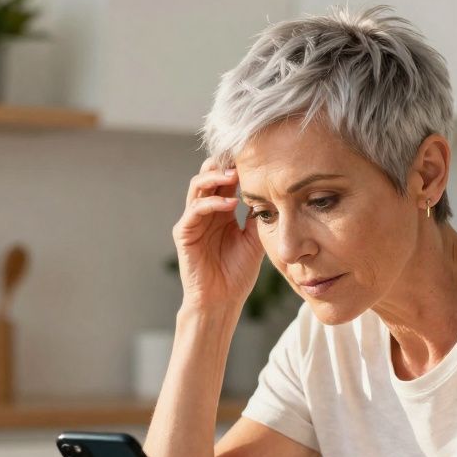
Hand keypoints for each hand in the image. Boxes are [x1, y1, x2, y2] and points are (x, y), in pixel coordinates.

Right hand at [173, 157, 264, 312]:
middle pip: (208, 174)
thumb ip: (258, 216)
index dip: (237, 165)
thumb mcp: (255, 239)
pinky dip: (212, 203)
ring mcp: (192, 220)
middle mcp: (205, 211)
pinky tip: (230, 204)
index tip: (256, 156)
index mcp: (221, 210)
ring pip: (198, 186)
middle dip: (223, 163)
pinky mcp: (184, 232)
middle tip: (241, 157)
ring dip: (216, 177)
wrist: (222, 301)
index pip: (225, 179)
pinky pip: (195, 210)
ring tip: (234, 174)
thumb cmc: (237, 274)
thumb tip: (272, 192)